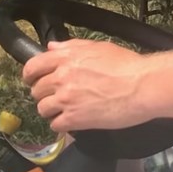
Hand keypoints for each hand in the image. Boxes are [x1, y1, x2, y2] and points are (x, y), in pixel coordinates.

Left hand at [21, 38, 150, 132]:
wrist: (142, 85)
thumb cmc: (126, 65)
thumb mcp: (98, 47)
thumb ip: (71, 46)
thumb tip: (51, 47)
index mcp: (66, 58)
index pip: (33, 66)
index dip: (30, 75)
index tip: (32, 80)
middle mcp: (61, 77)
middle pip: (36, 90)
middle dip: (44, 94)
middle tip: (55, 97)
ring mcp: (66, 99)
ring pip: (43, 109)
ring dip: (51, 110)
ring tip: (63, 111)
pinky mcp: (75, 119)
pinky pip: (55, 125)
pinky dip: (61, 125)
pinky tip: (71, 122)